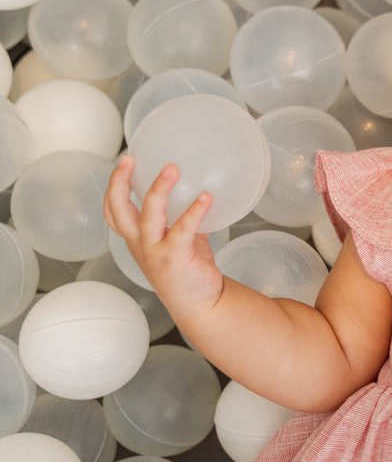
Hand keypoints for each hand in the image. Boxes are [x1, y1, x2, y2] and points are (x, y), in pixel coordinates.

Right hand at [103, 156, 224, 311]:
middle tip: (128, 158)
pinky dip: (194, 211)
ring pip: (149, 216)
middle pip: (118, 211)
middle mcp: (141, 244)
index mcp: (138, 238)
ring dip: (158, 190)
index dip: (114, 187)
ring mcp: (155, 251)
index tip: (123, 163)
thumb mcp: (180, 240)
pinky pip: (183, 230)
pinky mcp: (175, 258)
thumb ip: (183, 220)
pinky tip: (206, 197)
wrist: (200, 303)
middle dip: (119, 183)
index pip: (113, 212)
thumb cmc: (188, 270)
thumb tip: (200, 193)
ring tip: (172, 168)